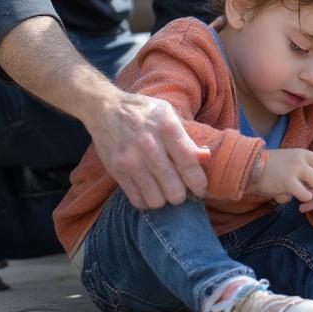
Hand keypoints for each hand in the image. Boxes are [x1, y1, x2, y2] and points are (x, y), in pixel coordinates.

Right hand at [90, 90, 210, 209]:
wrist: (106, 109)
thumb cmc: (144, 112)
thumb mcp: (168, 114)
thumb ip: (187, 137)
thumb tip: (206, 157)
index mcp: (167, 127)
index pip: (189, 164)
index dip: (199, 183)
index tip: (201, 189)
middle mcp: (149, 145)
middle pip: (174, 189)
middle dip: (182, 194)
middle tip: (181, 189)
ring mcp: (131, 160)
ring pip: (157, 200)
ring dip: (164, 199)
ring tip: (164, 190)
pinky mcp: (117, 171)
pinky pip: (138, 200)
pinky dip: (147, 201)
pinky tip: (150, 191)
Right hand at [254, 148, 312, 203]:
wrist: (252, 167)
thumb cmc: (274, 165)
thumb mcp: (295, 158)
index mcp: (303, 152)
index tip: (312, 181)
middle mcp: (301, 159)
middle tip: (305, 187)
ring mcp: (295, 170)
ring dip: (310, 191)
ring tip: (298, 191)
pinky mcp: (288, 183)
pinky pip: (306, 195)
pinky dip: (302, 198)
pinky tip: (291, 194)